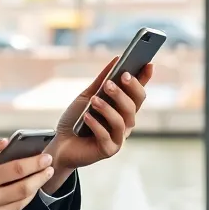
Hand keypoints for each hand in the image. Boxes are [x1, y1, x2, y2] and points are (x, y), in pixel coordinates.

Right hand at [0, 138, 54, 209]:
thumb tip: (3, 142)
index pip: (17, 170)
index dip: (35, 163)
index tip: (45, 157)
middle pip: (24, 189)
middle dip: (40, 177)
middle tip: (48, 168)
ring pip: (20, 205)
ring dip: (32, 192)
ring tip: (37, 181)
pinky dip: (18, 206)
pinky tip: (21, 196)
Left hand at [45, 58, 153, 182]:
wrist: (60, 143)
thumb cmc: (76, 119)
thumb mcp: (87, 96)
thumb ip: (101, 80)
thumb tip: (116, 59)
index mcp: (123, 109)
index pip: (138, 92)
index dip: (145, 79)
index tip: (148, 64)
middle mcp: (125, 123)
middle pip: (133, 106)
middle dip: (124, 92)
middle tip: (111, 82)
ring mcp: (118, 138)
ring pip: (121, 121)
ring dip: (107, 108)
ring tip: (93, 100)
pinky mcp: (108, 150)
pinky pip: (106, 136)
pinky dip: (96, 125)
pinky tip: (86, 117)